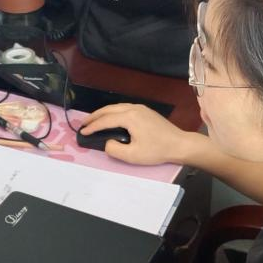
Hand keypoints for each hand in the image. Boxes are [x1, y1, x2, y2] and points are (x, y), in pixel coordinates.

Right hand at [79, 103, 195, 165]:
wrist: (180, 144)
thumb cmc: (157, 150)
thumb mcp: (133, 155)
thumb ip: (114, 149)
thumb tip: (108, 143)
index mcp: (129, 117)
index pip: (105, 120)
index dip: (92, 127)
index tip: (82, 133)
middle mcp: (133, 108)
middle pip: (109, 109)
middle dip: (94, 116)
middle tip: (83, 123)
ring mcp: (141, 108)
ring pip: (117, 107)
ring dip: (104, 113)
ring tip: (94, 121)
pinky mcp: (146, 111)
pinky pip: (124, 108)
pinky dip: (113, 113)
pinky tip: (111, 119)